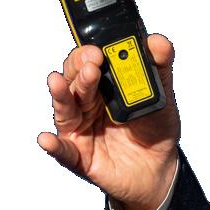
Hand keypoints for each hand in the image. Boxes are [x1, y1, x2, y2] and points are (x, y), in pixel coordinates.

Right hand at [38, 34, 180, 209]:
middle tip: (91, 63)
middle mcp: (88, 105)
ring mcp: (81, 130)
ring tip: (58, 82)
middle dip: (79, 71)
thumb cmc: (156, 128)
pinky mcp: (80, 156)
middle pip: (74, 83)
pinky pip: (64, 151)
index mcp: (105, 87)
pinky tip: (47, 139)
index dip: (90, 54)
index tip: (99, 49)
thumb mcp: (162, 96)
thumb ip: (160, 69)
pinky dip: (54, 146)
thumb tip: (157, 41)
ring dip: (62, 95)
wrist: (160, 168)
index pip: (88, 64)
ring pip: (66, 110)